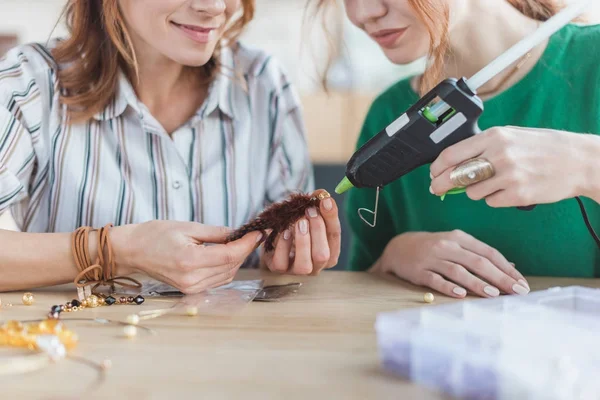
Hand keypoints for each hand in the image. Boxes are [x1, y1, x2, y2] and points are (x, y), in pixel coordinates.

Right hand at [112, 221, 262, 293]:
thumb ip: (217, 233)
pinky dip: (226, 268)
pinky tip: (226, 255)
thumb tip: (240, 234)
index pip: (230, 255)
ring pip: (228, 275)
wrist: (132, 251)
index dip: (248, 244)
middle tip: (252, 235)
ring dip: (237, 260)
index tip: (258, 232)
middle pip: (232, 266)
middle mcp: (192, 279)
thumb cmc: (155, 235)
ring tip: (239, 243)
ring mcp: (191, 288)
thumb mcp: (188, 227)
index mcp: (190, 261)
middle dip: (245, 250)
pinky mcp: (190, 290)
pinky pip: (217, 280)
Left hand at [262, 189, 341, 274]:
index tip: (326, 201)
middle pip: (323, 255)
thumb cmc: (295, 226)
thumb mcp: (306, 214)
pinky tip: (285, 231)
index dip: (331, 218)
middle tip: (309, 211)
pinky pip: (282, 262)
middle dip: (317, 230)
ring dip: (302, 240)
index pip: (334, 237)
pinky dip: (284, 244)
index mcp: (329, 252)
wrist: (273, 237)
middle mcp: (316, 265)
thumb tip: (321, 193)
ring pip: (305, 265)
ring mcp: (297, 270)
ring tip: (298, 221)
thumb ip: (316, 205)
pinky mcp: (279, 268)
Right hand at [374, 230, 529, 297]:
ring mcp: (432, 258)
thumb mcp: (455, 244)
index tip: (522, 283)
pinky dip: (448, 286)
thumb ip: (479, 254)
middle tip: (517, 292)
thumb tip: (509, 267)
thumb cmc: (433, 248)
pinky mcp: (418, 271)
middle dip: (499, 277)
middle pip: (477, 261)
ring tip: (494, 294)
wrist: (398, 247)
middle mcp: (447, 246)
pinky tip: (460, 294)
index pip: (488, 252)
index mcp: (459, 238)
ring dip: (477, 282)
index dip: (506, 268)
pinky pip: (435, 279)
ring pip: (458, 271)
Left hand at [429, 126, 590, 207]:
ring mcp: (509, 176)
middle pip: (456, 175)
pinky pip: (491, 202)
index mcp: (495, 137)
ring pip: (472, 192)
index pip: (452, 154)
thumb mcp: (511, 136)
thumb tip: (454, 164)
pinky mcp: (517, 194)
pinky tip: (508, 189)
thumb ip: (482, 148)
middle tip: (437, 189)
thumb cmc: (543, 147)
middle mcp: (499, 155)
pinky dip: (494, 199)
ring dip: (475, 191)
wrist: (578, 160)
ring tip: (494, 182)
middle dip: (442, 184)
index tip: (432, 174)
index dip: (437, 167)